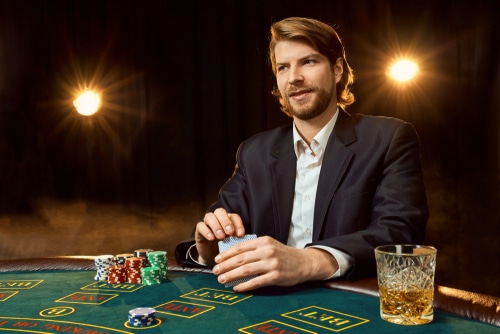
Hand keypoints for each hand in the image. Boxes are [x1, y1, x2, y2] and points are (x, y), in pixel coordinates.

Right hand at [194, 208, 245, 264]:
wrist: (212, 256)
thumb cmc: (225, 248)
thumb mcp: (233, 244)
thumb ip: (237, 239)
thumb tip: (245, 238)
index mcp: (228, 220)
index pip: (234, 216)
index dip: (238, 224)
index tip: (241, 235)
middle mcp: (217, 218)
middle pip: (220, 212)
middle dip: (225, 221)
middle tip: (229, 232)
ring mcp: (207, 223)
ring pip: (209, 216)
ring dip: (216, 226)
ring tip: (221, 237)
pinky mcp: (199, 230)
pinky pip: (200, 225)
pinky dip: (206, 231)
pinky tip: (211, 238)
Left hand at [212, 236, 338, 291]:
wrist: (304, 263)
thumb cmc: (283, 254)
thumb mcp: (269, 245)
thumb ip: (253, 248)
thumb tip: (232, 256)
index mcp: (264, 241)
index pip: (241, 247)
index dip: (227, 254)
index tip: (217, 259)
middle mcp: (267, 251)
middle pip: (241, 259)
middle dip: (225, 265)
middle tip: (215, 271)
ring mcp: (272, 264)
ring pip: (246, 270)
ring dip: (231, 275)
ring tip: (222, 280)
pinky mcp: (276, 276)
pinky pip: (256, 282)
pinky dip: (244, 285)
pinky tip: (236, 287)